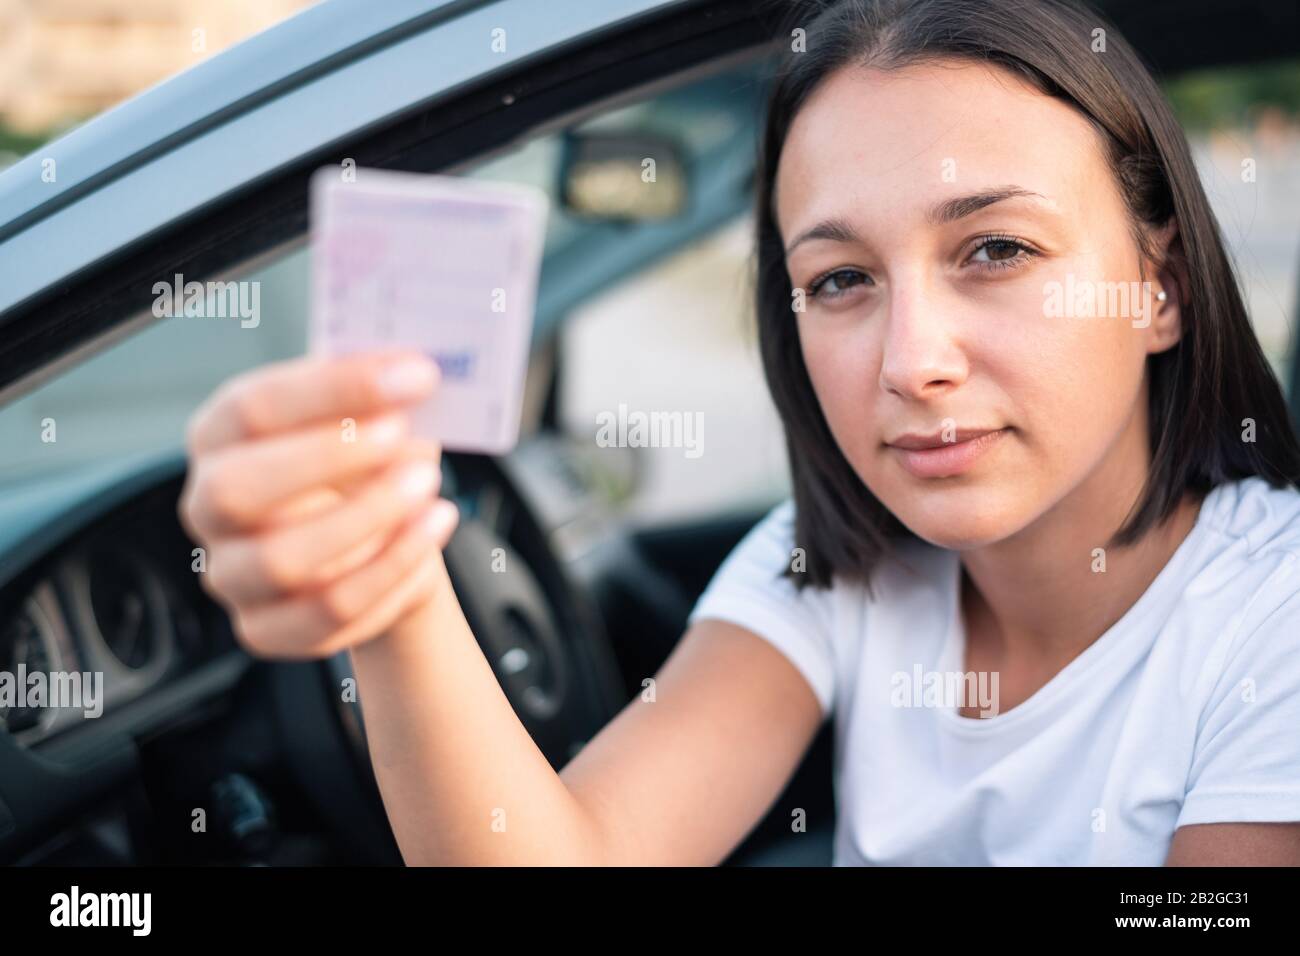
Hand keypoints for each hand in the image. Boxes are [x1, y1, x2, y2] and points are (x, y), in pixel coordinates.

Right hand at [178, 349, 459, 658]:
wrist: (387, 539)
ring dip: (369, 520)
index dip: (335, 389)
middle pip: (239, 489)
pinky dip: (390, 572)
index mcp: (220, 435)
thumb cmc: (369, 464)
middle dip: (331, 459)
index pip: (253, 409)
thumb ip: (377, 393)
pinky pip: (328, 613)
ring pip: (283, 561)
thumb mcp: (371, 417)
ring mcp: (231, 574)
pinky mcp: (266, 629)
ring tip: (431, 489)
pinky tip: (429, 531)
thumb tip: (413, 372)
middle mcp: (208, 505)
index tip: (413, 375)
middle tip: (407, 435)